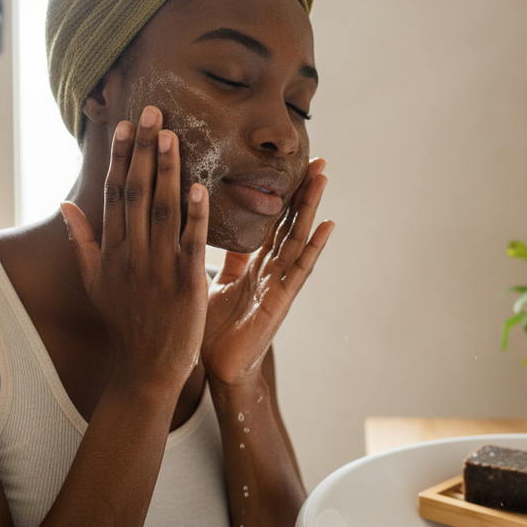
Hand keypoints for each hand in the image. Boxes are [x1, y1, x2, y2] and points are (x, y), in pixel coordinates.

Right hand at [61, 107, 209, 391]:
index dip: (122, 158)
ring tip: (172, 136)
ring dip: (167, 172)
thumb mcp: (94, 282)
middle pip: (136, 194)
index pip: (115, 195)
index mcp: (112, 251)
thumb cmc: (124, 322)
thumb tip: (64, 205)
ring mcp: (158, 269)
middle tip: (153, 111)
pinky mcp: (185, 285)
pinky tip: (200, 188)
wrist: (146, 368)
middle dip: (144, 151)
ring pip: (162, 212)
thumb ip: (82, 241)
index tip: (127, 125)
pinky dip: (195, 217)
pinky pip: (190, 245)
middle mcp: (132, 255)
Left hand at [203, 158, 333, 384]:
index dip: (277, 195)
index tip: (286, 166)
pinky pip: (300, 269)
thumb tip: (198, 227)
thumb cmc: (211, 330)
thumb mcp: (207, 282)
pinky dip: (314, 246)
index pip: (267, 222)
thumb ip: (211, 256)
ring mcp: (279, 283)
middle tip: (314, 157)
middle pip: (288, 223)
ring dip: (311, 206)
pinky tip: (328, 225)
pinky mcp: (282, 300)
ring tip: (322, 176)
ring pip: (297, 237)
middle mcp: (269, 270)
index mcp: (251, 265)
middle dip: (301, 191)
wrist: (215, 370)